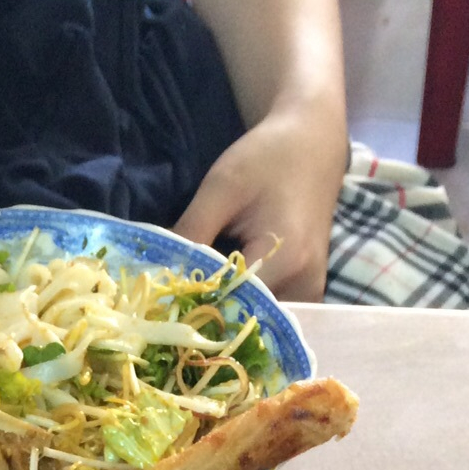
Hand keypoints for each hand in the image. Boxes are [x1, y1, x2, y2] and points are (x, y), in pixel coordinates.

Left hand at [175, 103, 345, 302]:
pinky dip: (244, 310)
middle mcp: (304, 287)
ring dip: (225, 317)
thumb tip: (156, 274)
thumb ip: (191, 233)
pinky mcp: (309, 294)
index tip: (162, 308)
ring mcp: (311, 295)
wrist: (312, 146)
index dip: (194, 309)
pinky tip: (220, 297)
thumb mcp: (222, 187)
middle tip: (172, 312)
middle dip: (208, 319)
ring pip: (257, 323)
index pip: (231, 305)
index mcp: (286, 260)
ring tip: (193, 305)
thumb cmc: (268, 158)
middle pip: (245, 322)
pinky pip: (271, 314)